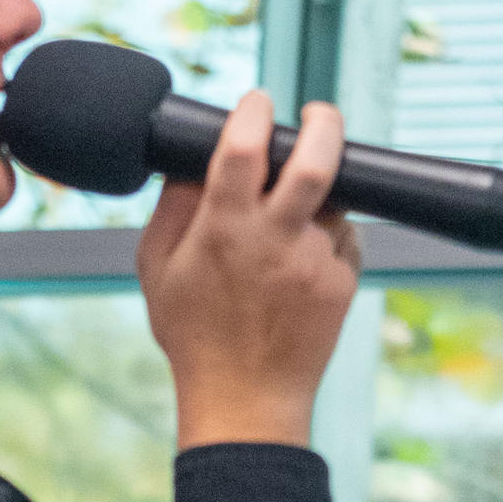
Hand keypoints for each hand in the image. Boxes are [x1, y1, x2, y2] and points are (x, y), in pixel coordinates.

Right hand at [140, 93, 361, 449]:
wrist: (246, 400)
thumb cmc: (193, 333)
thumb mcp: (158, 266)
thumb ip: (173, 207)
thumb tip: (191, 158)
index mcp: (225, 229)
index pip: (245, 147)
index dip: (253, 113)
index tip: (258, 101)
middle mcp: (276, 241)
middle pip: (316, 162)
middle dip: (324, 124)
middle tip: (319, 113)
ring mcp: (316, 263)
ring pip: (333, 202)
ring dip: (318, 197)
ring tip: (290, 223)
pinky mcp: (343, 285)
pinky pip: (345, 239)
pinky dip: (328, 235)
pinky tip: (301, 259)